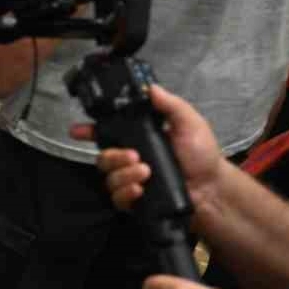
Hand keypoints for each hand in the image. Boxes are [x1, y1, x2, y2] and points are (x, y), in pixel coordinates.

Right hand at [72, 84, 225, 211]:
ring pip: (108, 177)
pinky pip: (116, 197)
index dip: (89, 131)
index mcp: (140, 139)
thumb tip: (151, 88)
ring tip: (145, 173)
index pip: (108, 133)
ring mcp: (130, 180)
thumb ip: (170, 105)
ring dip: (124, 174)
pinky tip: (140, 190)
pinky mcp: (133, 200)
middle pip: (103, 157)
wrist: (210, 188)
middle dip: (114, 157)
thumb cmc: (202, 155)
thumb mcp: (190, 123)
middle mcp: (131, 159)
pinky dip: (126, 193)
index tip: (77, 130)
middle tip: (134, 157)